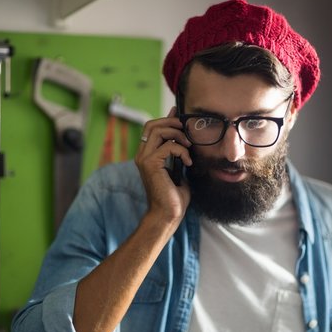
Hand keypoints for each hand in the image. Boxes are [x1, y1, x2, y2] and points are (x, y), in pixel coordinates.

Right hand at [134, 107, 192, 223]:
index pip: (151, 128)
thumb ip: (178, 153)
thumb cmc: (174, 196)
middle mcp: (142, 155)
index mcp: (146, 155)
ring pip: (158, 131)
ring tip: (189, 146)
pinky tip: (188, 162)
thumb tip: (185, 139)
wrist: (168, 214)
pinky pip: (168, 146)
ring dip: (178, 134)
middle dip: (171, 123)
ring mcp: (144, 159)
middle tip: (186, 131)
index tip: (180, 117)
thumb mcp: (178, 168)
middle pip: (152, 125)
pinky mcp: (150, 164)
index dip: (166, 120)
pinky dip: (182, 151)